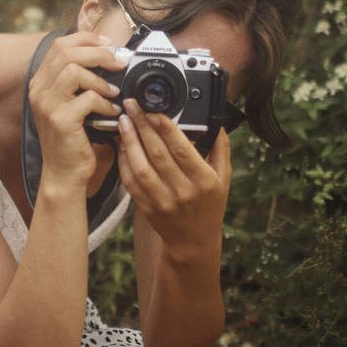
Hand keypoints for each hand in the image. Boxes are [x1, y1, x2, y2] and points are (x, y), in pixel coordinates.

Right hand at [28, 32, 126, 191]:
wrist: (64, 174)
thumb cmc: (72, 139)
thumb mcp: (70, 104)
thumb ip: (79, 81)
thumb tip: (109, 56)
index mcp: (40, 82)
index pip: (60, 45)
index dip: (87, 39)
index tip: (110, 45)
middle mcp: (38, 90)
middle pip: (67, 52)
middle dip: (99, 53)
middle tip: (120, 62)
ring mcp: (47, 104)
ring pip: (74, 70)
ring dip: (101, 79)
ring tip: (114, 91)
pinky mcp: (60, 120)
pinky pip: (87, 98)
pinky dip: (105, 102)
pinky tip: (112, 113)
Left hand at [117, 99, 231, 252]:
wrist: (194, 241)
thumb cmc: (210, 204)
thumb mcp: (223, 176)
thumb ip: (220, 147)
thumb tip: (215, 119)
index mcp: (204, 181)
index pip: (182, 149)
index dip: (165, 127)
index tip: (153, 108)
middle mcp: (183, 192)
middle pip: (158, 154)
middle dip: (142, 126)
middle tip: (132, 105)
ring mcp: (163, 202)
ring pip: (141, 167)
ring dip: (129, 142)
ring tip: (123, 121)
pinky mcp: (146, 208)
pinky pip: (131, 182)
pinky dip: (124, 162)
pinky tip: (122, 144)